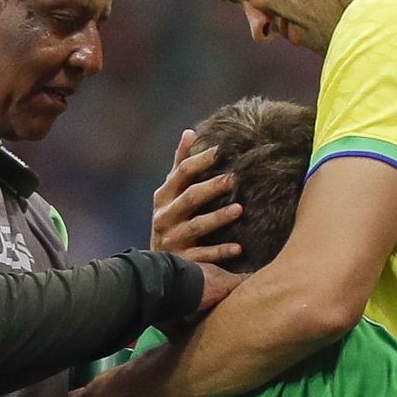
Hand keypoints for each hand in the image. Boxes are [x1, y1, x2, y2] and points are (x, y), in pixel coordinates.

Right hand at [152, 131, 243, 261]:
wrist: (156, 264)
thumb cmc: (171, 220)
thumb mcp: (171, 193)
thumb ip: (180, 165)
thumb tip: (189, 131)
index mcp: (164, 196)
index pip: (181, 173)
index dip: (200, 160)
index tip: (220, 149)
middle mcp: (164, 216)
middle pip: (190, 197)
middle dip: (212, 187)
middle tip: (234, 178)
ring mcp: (172, 239)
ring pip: (196, 226)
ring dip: (218, 217)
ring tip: (240, 209)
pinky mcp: (182, 260)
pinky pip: (202, 255)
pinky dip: (220, 252)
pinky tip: (239, 248)